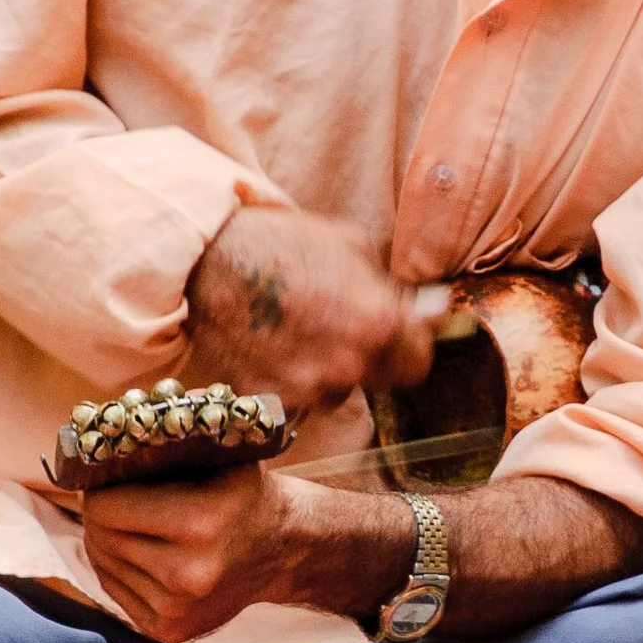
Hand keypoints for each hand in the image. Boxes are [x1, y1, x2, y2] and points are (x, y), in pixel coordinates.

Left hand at [84, 461, 294, 642]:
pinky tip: (138, 550)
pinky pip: (114, 591)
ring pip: (104, 565)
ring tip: (130, 523)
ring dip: (107, 541)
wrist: (284, 549)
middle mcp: (188, 572)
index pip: (107, 507)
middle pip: (102, 537)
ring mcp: (178, 608)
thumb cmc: (242, 493)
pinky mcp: (170, 629)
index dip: (101, 489)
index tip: (110, 479)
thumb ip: (159, 455)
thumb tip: (97, 457)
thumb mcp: (214, 458)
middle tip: (115, 498)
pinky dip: (117, 568)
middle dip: (101, 515)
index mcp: (199, 523)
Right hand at [185, 205, 436, 408]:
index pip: (419, 360)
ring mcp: (308, 388)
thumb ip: (393, 288)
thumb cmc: (283, 242)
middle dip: (374, 354)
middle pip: (382, 378)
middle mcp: (349, 365)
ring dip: (330, 368)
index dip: (412, 343)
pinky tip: (274, 343)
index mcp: (380, 324)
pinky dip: (292, 377)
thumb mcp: (353, 246)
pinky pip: (297, 397)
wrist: (208, 258)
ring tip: (301, 329)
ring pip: (338, 390)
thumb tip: (433, 311)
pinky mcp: (270, 400)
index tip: (403, 332)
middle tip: (347, 325)